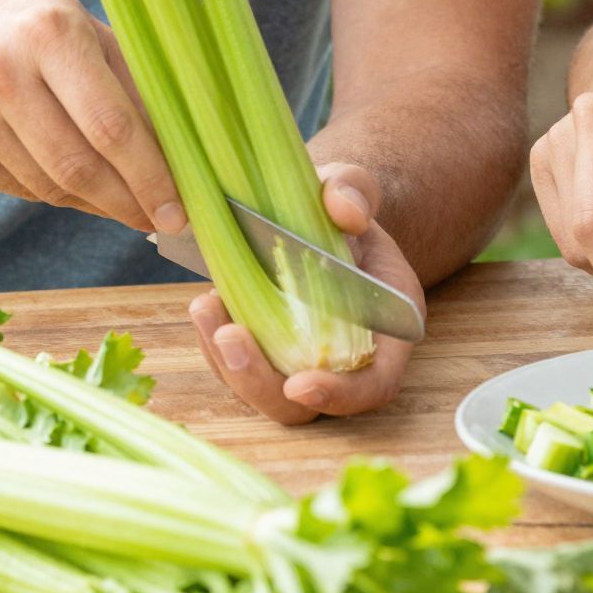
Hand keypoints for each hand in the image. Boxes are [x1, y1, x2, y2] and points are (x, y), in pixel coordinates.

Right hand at [0, 0, 185, 232]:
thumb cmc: (16, 18)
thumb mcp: (77, 22)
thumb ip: (127, 78)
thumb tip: (176, 143)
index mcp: (49, 33)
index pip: (110, 124)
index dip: (150, 174)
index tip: (179, 207)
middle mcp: (2, 74)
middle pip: (78, 166)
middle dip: (128, 202)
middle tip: (162, 218)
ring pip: (49, 187)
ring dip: (96, 203)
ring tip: (125, 201)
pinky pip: (18, 188)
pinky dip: (56, 195)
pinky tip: (77, 188)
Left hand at [187, 162, 424, 423]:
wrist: (317, 216)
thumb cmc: (341, 206)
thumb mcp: (352, 186)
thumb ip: (355, 190)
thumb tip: (345, 211)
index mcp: (387, 329)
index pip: (375, 384)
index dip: (340, 395)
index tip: (298, 384)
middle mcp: (346, 358)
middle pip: (306, 406)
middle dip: (262, 383)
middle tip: (230, 336)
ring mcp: (302, 362)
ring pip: (264, 394)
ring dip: (229, 364)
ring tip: (205, 309)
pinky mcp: (267, 355)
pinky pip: (239, 370)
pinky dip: (216, 347)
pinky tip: (205, 307)